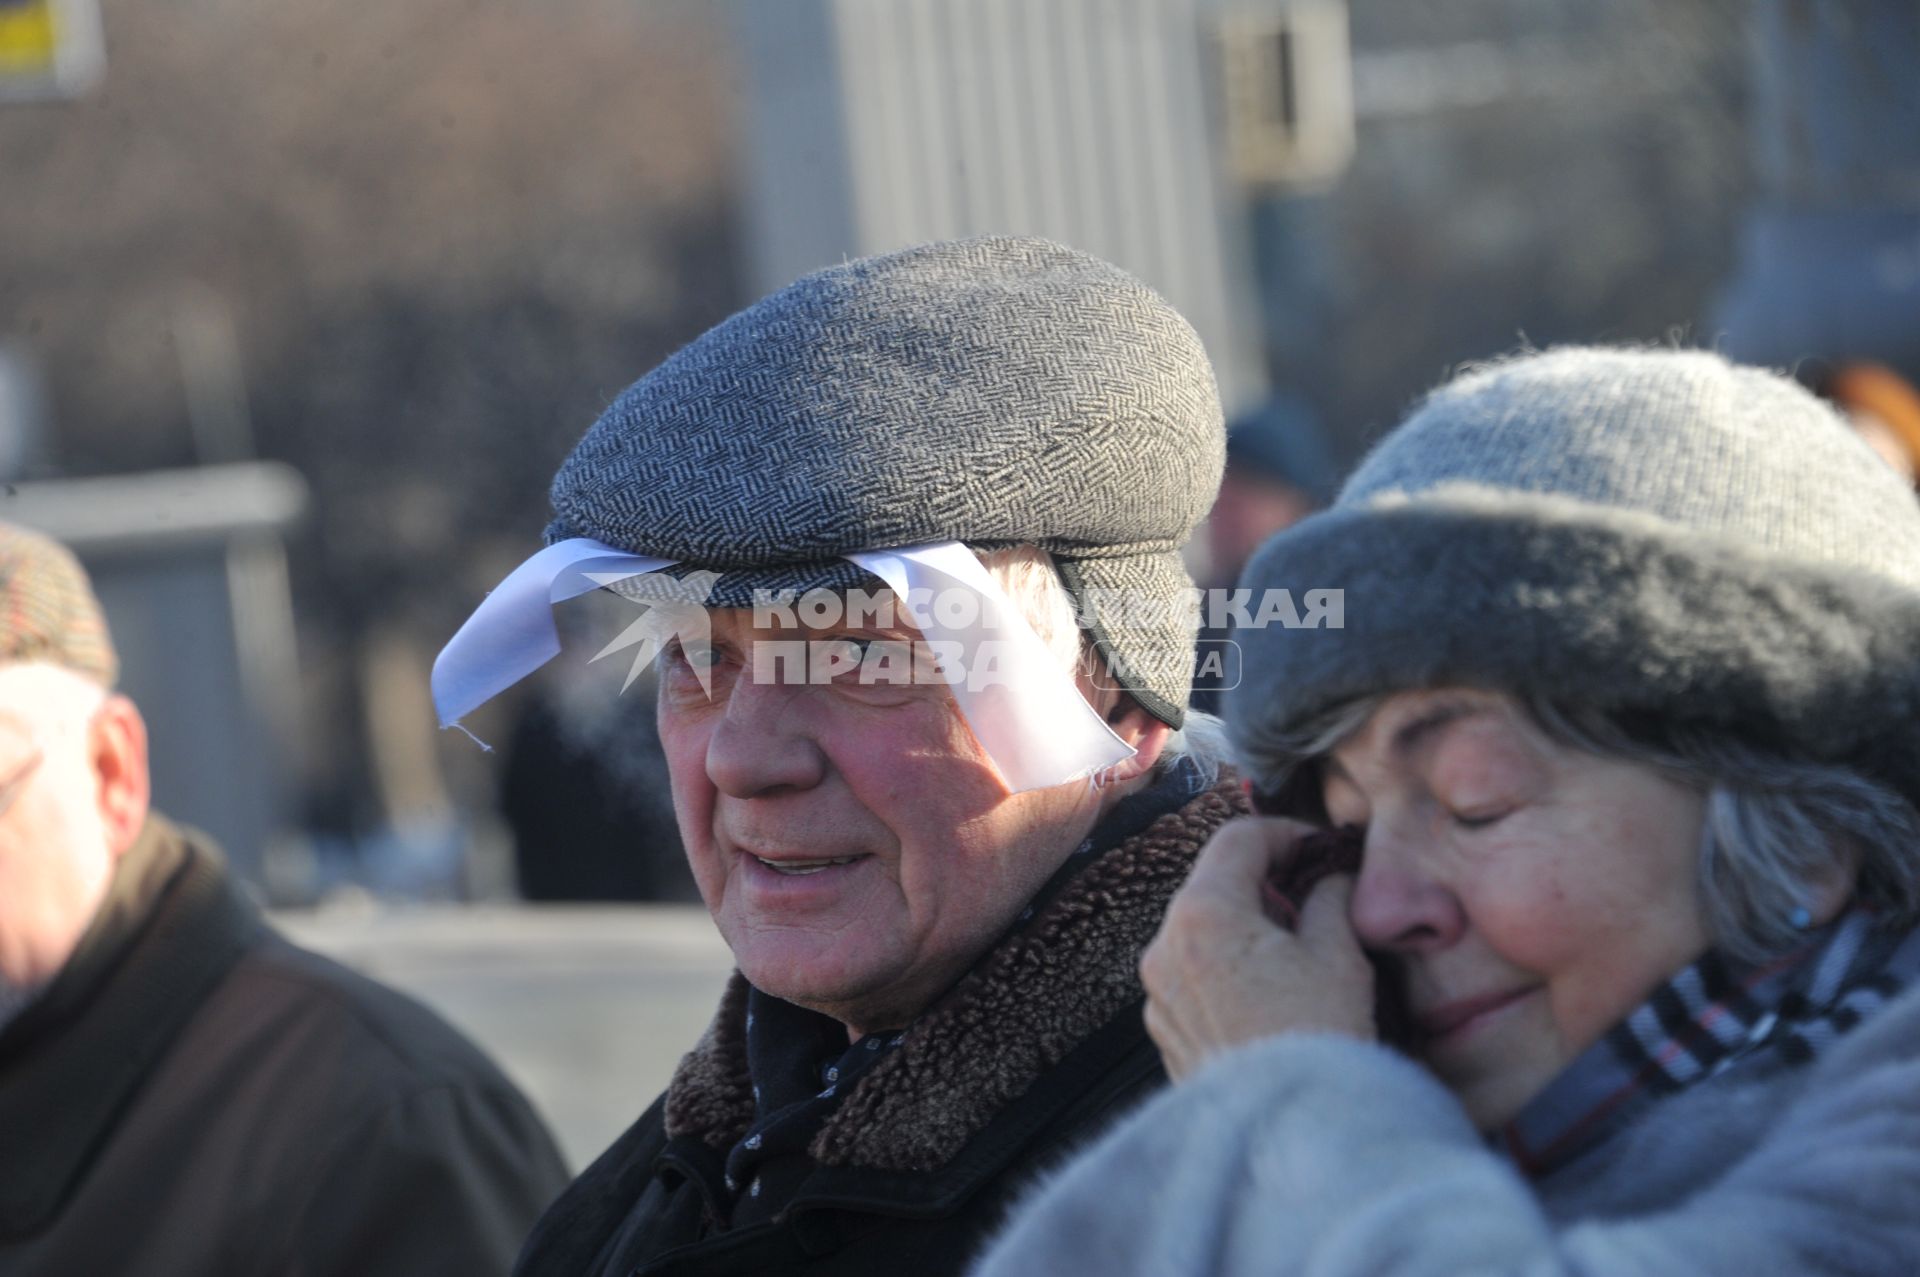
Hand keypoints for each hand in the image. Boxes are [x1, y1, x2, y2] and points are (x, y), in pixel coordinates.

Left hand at [1141, 817, 1375, 1080]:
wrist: (1293, 1132)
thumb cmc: (1318, 1037)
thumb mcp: (1338, 954)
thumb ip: (1327, 899)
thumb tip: (1328, 879)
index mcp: (1203, 914)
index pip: (1237, 839)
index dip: (1284, 834)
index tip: (1318, 850)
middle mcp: (1164, 947)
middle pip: (1212, 884)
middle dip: (1263, 881)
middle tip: (1312, 895)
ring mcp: (1159, 993)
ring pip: (1200, 932)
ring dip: (1244, 926)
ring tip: (1296, 950)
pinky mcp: (1165, 1032)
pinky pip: (1194, 978)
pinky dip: (1227, 969)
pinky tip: (1270, 992)